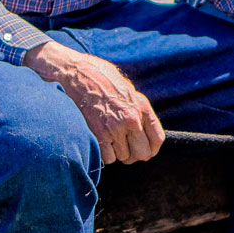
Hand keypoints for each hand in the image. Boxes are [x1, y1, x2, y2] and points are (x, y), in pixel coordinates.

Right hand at [24, 40, 164, 164]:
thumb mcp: (127, 90)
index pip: (157, 139)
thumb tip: (144, 131)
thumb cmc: (101, 79)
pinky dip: (103, 153)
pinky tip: (99, 140)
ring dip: (116, 152)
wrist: (76, 74)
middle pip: (142, 154)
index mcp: (141, 107)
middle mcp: (131, 119)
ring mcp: (115, 129)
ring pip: (123, 157)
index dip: (151, 149)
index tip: (145, 150)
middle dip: (134, 154)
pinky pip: (107, 158)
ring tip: (108, 138)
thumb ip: (138, 110)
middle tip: (125, 148)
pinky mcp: (98, 135)